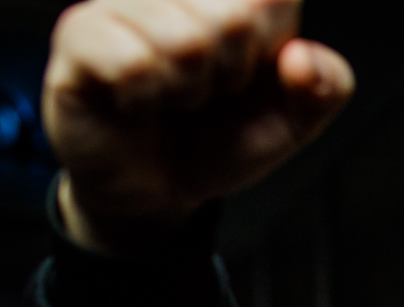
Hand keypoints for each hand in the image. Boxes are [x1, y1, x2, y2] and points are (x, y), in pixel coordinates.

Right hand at [43, 0, 354, 250]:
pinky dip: (145, 99)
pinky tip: (135, 101)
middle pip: (237, 17)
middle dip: (232, 75)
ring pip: (186, 41)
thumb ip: (325, 88)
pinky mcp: (78, 34)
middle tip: (206, 91)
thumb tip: (301, 58)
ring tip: (170, 97)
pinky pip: (132, 63)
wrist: (158, 191)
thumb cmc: (218, 140)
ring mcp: (122, 3)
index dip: (271, 51)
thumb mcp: (291, 123)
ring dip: (187, 92)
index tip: (248, 72)